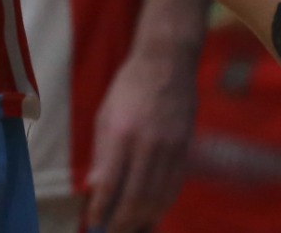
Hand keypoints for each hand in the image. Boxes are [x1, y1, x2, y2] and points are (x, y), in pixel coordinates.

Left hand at [84, 41, 196, 231]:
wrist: (167, 64)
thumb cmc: (128, 87)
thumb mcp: (105, 114)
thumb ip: (102, 153)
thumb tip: (95, 186)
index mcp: (122, 133)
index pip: (111, 183)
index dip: (101, 208)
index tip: (93, 223)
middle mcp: (148, 145)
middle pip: (137, 197)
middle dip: (124, 222)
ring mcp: (171, 149)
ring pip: (159, 197)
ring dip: (144, 219)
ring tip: (131, 230)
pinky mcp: (186, 150)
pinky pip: (174, 186)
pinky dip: (162, 205)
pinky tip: (152, 214)